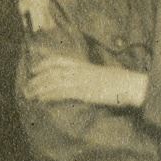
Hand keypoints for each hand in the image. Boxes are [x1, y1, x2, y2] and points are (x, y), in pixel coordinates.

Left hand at [22, 54, 148, 108]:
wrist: (132, 85)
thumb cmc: (123, 83)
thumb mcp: (106, 75)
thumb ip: (93, 77)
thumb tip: (88, 83)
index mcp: (85, 66)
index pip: (61, 61)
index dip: (45, 63)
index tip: (35, 68)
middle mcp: (81, 71)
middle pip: (53, 72)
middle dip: (38, 79)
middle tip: (27, 85)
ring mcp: (81, 81)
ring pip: (54, 82)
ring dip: (39, 88)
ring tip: (29, 94)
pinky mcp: (84, 91)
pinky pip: (61, 92)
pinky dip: (49, 95)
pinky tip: (41, 99)